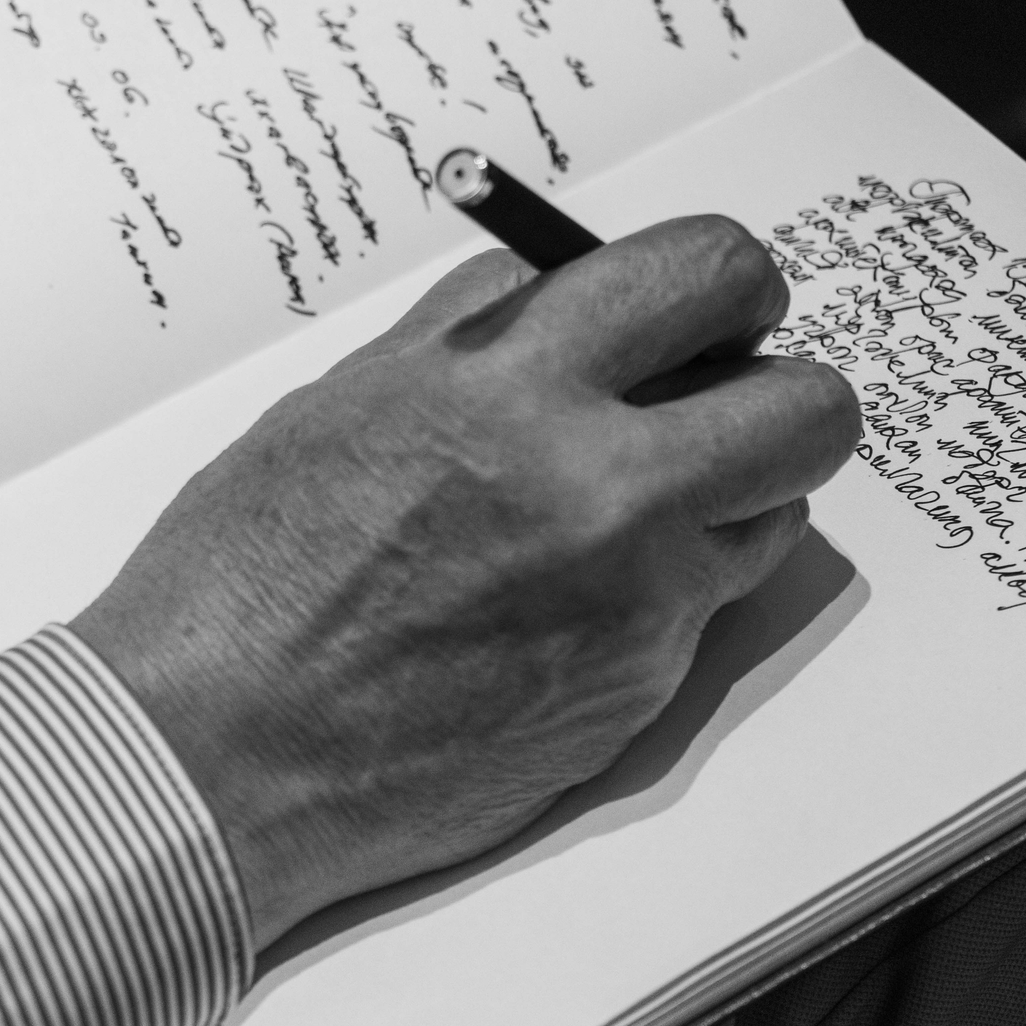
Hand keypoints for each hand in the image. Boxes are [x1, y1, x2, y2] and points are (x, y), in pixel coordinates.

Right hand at [72, 217, 859, 950]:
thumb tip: (561, 282)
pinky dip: (667, 587)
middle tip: (718, 401)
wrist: (217, 754)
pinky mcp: (638, 691)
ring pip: (778, 509)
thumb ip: (475, 333)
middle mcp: (596, 486)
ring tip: (631, 509)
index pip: (706, 271)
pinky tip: (566, 602)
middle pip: (808, 404)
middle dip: (781, 389)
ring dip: (731, 493)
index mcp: (507, 383)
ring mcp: (633, 599)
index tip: (710, 306)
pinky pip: (708, 605)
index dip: (728, 283)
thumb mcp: (347, 401)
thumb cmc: (248, 578)